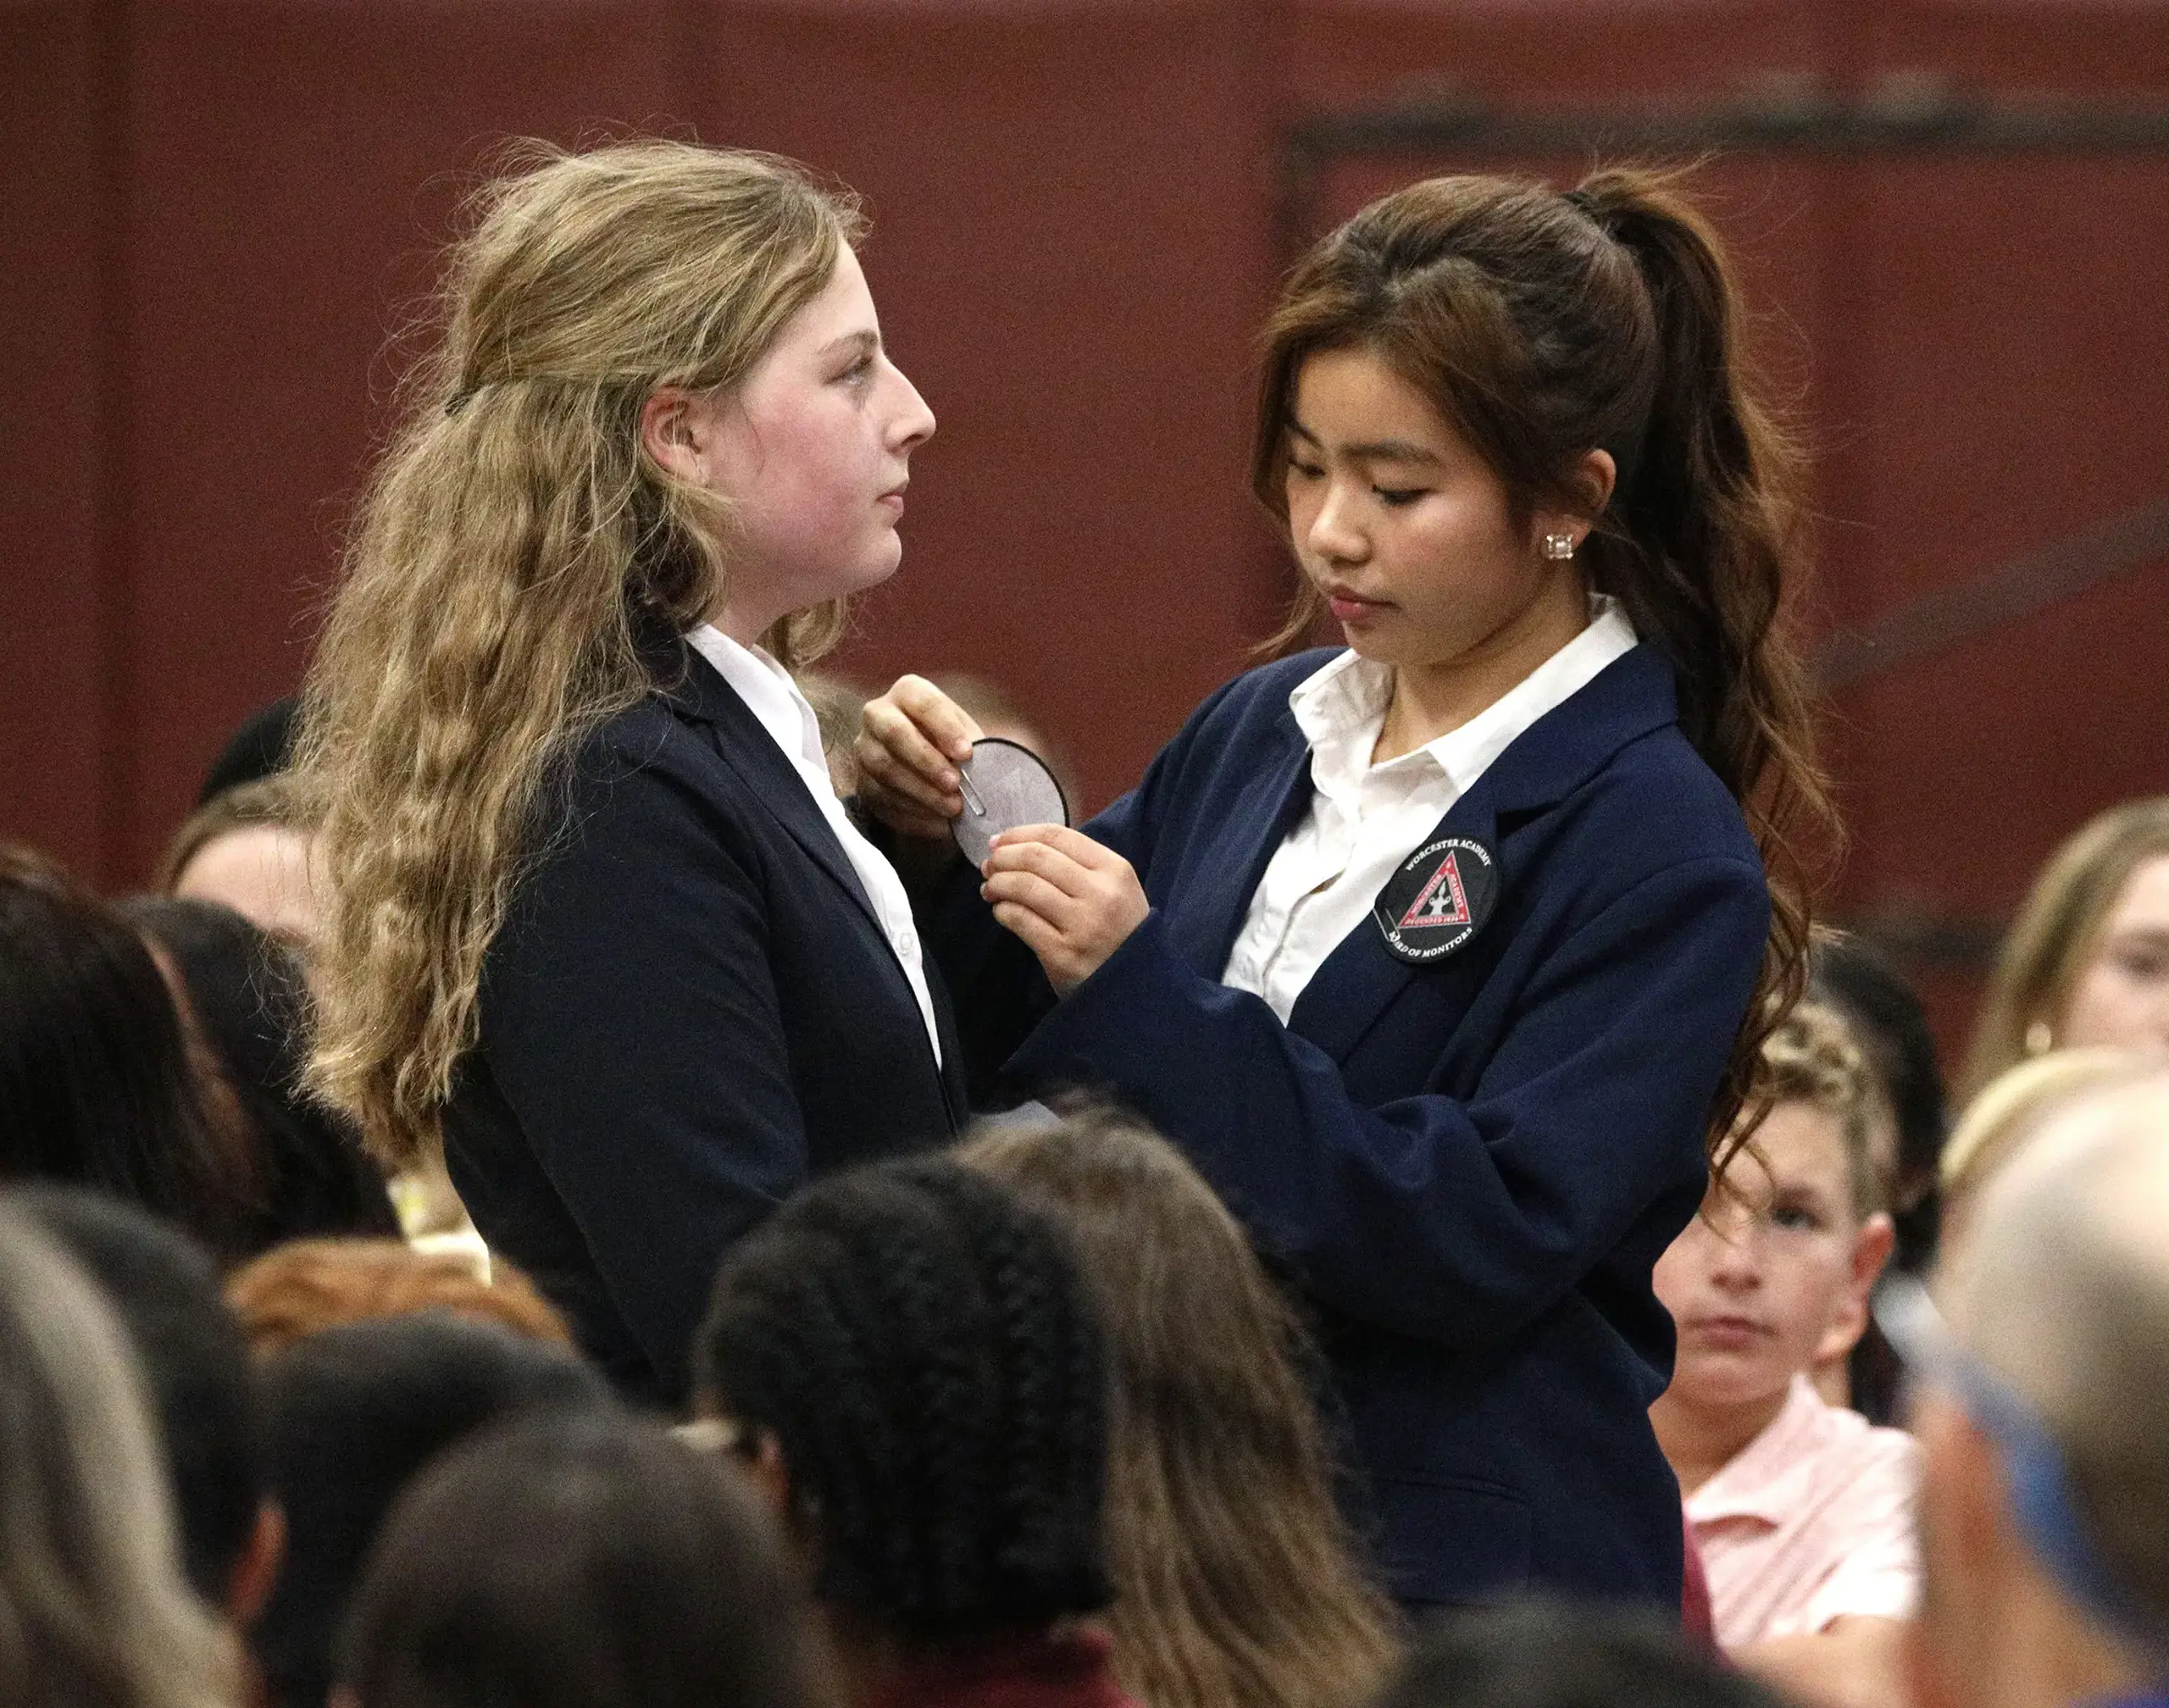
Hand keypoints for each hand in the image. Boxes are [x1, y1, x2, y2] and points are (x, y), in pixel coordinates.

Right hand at [854, 675, 983, 839]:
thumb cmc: (950, 742)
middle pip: (895, 733)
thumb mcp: (964, 734)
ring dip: (922, 792)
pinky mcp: (862, 782)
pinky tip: (938, 822)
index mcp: (907, 693)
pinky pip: (882, 798)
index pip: (923, 703)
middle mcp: (878, 715)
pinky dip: (914, 813)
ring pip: (885, 769)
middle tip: (955, 784)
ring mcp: (865, 749)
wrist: (924, 766)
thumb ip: (970, 742)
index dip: (945, 728)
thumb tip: (984, 764)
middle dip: (927, 761)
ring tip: (952, 808)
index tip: (967, 753)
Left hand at [980, 825, 1148, 994]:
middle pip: (1036, 858)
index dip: (1020, 834)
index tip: (1000, 842)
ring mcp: (1081, 925)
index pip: (1057, 836)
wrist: (1135, 986)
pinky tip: (1001, 911)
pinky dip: (1002, 910)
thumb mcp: (1116, 890)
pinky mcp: (1062, 954)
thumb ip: (1079, 865)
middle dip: (1003, 857)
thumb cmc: (1120, 932)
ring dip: (997, 883)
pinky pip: (1020, 920)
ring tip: (990, 888)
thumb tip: (1019, 846)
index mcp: (1114, 869)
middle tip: (988, 865)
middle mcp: (1100, 893)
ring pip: (1024, 887)